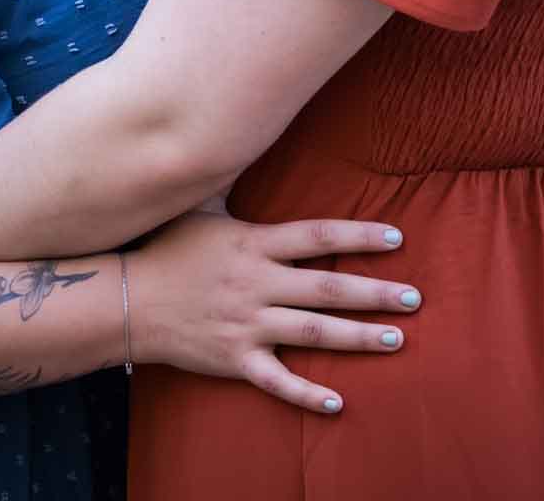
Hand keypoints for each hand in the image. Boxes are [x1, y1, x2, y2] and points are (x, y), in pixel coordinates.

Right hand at [126, 208, 418, 414]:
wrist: (128, 300)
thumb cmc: (167, 248)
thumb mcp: (202, 207)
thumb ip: (234, 185)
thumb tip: (246, 140)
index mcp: (254, 244)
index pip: (317, 236)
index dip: (359, 235)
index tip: (397, 237)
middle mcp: (257, 284)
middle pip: (328, 287)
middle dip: (375, 293)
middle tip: (414, 298)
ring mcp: (247, 324)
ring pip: (313, 332)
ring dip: (358, 337)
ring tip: (396, 339)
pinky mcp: (235, 359)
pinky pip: (277, 381)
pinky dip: (307, 394)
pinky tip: (338, 402)